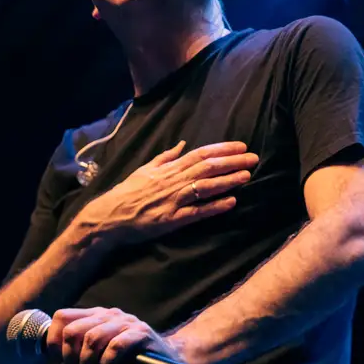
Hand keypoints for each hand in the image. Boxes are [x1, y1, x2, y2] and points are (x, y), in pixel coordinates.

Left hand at [46, 307, 182, 363]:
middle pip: (74, 330)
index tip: (59, 361)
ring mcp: (126, 322)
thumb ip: (79, 349)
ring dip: (88, 362)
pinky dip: (108, 362)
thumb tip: (50, 361)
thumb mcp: (100, 350)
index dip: (55, 340)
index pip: (62, 316)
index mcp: (96, 315)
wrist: (166, 359)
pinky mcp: (142, 333)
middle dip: (71, 357)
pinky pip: (116, 345)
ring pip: (93, 337)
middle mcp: (109, 314)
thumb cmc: (128, 360)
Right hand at [79, 140, 258, 244]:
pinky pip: (198, 212)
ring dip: (228, 180)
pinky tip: (231, 202)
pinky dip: (215, 206)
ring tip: (247, 176)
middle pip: (208, 167)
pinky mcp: (173, 219)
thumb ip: (165, 157)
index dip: (222, 149)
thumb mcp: (145, 169)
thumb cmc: (128, 192)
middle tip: (253, 158)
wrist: (110, 216)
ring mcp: (174, 200)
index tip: (241, 146)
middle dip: (232, 162)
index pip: (200, 154)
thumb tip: (182, 144)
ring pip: (206, 186)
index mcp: (169, 168)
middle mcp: (174, 181)